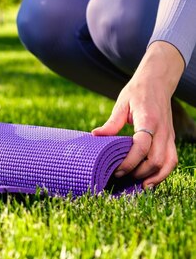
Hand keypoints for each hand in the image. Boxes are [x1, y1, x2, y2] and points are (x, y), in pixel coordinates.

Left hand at [92, 42, 183, 188]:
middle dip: (139, 172)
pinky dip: (163, 173)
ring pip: (168, 163)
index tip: (116, 169)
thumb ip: (111, 122)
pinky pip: (171, 160)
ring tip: (137, 186)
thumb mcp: (121, 103)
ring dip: (154, 177)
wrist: (157, 82)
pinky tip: (149, 179)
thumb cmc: (137, 92)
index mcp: (148, 120)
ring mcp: (169, 135)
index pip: (142, 146)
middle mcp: (162, 130)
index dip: (130, 161)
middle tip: (121, 177)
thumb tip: (95, 136)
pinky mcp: (171, 139)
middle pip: (156, 159)